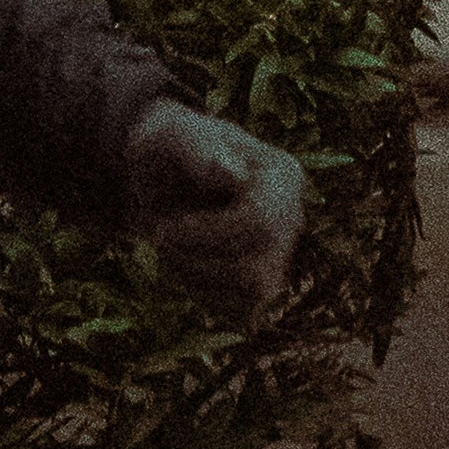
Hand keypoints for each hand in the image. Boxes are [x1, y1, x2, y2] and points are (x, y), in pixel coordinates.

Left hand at [126, 101, 308, 322]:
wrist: (163, 176)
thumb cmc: (167, 152)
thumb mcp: (168, 140)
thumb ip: (196, 147)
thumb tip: (230, 170)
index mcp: (282, 174)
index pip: (259, 222)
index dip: (203, 234)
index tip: (156, 230)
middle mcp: (293, 215)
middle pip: (255, 265)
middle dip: (196, 259)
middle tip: (155, 239)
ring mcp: (284, 251)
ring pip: (249, 290)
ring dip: (195, 274)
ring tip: (169, 244)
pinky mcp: (267, 282)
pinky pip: (243, 308)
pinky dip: (203, 290)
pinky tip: (184, 262)